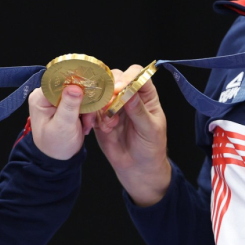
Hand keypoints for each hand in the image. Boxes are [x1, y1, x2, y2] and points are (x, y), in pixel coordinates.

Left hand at [28, 85, 94, 159]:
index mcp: (41, 97)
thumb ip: (68, 106)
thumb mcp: (63, 126)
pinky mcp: (67, 105)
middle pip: (71, 86)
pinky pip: (82, 101)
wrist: (59, 158)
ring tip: (85, 125)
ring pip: (80, 94)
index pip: (59, 81)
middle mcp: (48, 95)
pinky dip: (87, 113)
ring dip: (87, 109)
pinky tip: (85, 125)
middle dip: (84, 101)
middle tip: (88, 117)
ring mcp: (58, 100)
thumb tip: (74, 87)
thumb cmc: (55, 145)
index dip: (74, 83)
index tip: (88, 90)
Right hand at [94, 65, 170, 206]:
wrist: (137, 169)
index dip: (129, 77)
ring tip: (110, 122)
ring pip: (101, 92)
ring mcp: (113, 106)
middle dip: (110, 87)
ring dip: (102, 104)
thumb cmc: (151, 148)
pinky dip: (96, 117)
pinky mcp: (100, 118)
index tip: (121, 87)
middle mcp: (128, 96)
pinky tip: (106, 129)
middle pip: (116, 78)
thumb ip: (139, 111)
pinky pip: (93, 110)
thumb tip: (129, 92)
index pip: (138, 75)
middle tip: (110, 101)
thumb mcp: (150, 129)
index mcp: (145, 95)